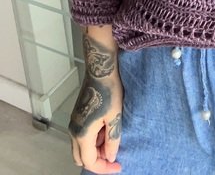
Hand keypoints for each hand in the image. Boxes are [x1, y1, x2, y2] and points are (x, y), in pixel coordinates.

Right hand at [69, 30, 122, 172]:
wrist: (100, 70)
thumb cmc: (108, 91)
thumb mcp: (115, 117)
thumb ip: (112, 140)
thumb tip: (111, 156)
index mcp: (82, 134)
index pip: (90, 162)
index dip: (104, 168)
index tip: (118, 166)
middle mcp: (74, 131)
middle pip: (82, 157)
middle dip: (98, 160)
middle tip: (114, 154)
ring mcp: (74, 122)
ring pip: (82, 147)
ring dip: (96, 148)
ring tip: (113, 137)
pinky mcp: (78, 115)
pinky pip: (83, 135)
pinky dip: (94, 138)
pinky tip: (107, 128)